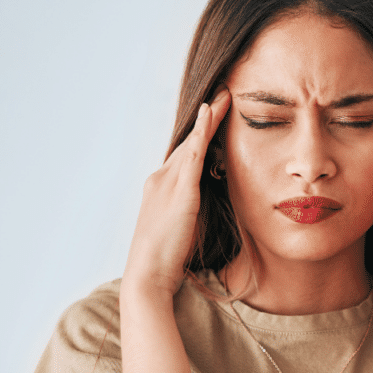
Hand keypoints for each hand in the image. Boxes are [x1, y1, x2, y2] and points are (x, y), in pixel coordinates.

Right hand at [123, 88, 230, 296]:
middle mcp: (159, 181)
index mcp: (159, 191)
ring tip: (225, 96)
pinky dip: (201, 132)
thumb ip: (192, 216)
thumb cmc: (166, 263)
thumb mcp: (182, 233)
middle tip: (224, 95)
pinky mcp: (179, 192)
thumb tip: (207, 212)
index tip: (213, 118)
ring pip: (191, 143)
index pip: (183, 157)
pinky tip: (211, 113)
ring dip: (208, 118)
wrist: (147, 277)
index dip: (198, 137)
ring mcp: (167, 184)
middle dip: (205, 120)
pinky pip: (193, 154)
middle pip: (187, 144)